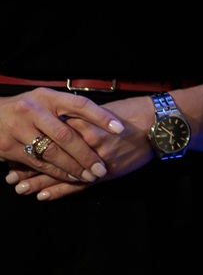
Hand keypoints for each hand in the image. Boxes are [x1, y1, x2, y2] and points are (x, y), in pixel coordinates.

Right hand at [0, 88, 124, 184]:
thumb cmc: (25, 108)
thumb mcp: (44, 101)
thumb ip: (67, 109)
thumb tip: (104, 121)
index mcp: (48, 97)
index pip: (79, 104)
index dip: (101, 116)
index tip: (119, 129)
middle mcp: (33, 111)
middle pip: (66, 135)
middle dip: (86, 154)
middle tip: (102, 168)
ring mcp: (18, 129)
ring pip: (52, 152)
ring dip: (73, 167)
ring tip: (89, 176)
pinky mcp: (8, 147)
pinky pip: (37, 163)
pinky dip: (55, 172)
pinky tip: (70, 177)